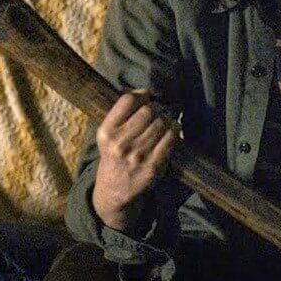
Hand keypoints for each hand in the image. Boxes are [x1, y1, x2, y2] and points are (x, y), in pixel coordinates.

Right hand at [90, 90, 177, 231]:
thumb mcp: (107, 134)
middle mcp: (120, 144)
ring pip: (161, 123)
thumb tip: (143, 91)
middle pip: (148, 111)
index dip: (140, 95)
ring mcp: (138, 156)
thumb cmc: (113, 154)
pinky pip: (171, 138)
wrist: (115, 189)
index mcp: (106, 133)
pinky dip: (174, 130)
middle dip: (154, 109)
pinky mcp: (154, 166)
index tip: (144, 97)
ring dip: (165, 119)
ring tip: (162, 122)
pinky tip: (171, 129)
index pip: (128, 101)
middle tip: (155, 113)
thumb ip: (121, 112)